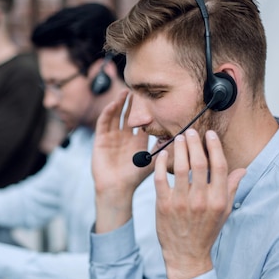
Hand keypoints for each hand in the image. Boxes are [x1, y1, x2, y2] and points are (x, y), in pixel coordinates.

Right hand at [92, 91, 152, 232]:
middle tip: (139, 88)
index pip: (141, 121)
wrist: (117, 189)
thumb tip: (178, 138)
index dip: (145, 110)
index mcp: (137, 141)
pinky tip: (114, 104)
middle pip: (127, 114)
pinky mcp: (100, 140)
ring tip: (126, 92)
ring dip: (120, 103)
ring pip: (115, 115)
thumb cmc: (134, 178)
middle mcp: (124, 137)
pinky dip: (108, 113)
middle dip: (132, 103)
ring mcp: (111, 137)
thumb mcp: (151, 162)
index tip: (152, 98)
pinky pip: (103, 123)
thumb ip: (162, 150)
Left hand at [154, 129, 245, 278]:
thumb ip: (231, 189)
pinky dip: (160, 164)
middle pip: (199, 163)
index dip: (214, 147)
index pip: (218, 166)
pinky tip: (161, 155)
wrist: (186, 255)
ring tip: (178, 138)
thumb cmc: (206, 231)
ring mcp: (181, 203)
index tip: (209, 135)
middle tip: (190, 131)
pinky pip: (160, 180)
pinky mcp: (164, 206)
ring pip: (180, 168)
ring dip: (179, 149)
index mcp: (218, 200)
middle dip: (194, 143)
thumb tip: (241, 170)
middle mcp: (201, 200)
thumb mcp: (224, 212)